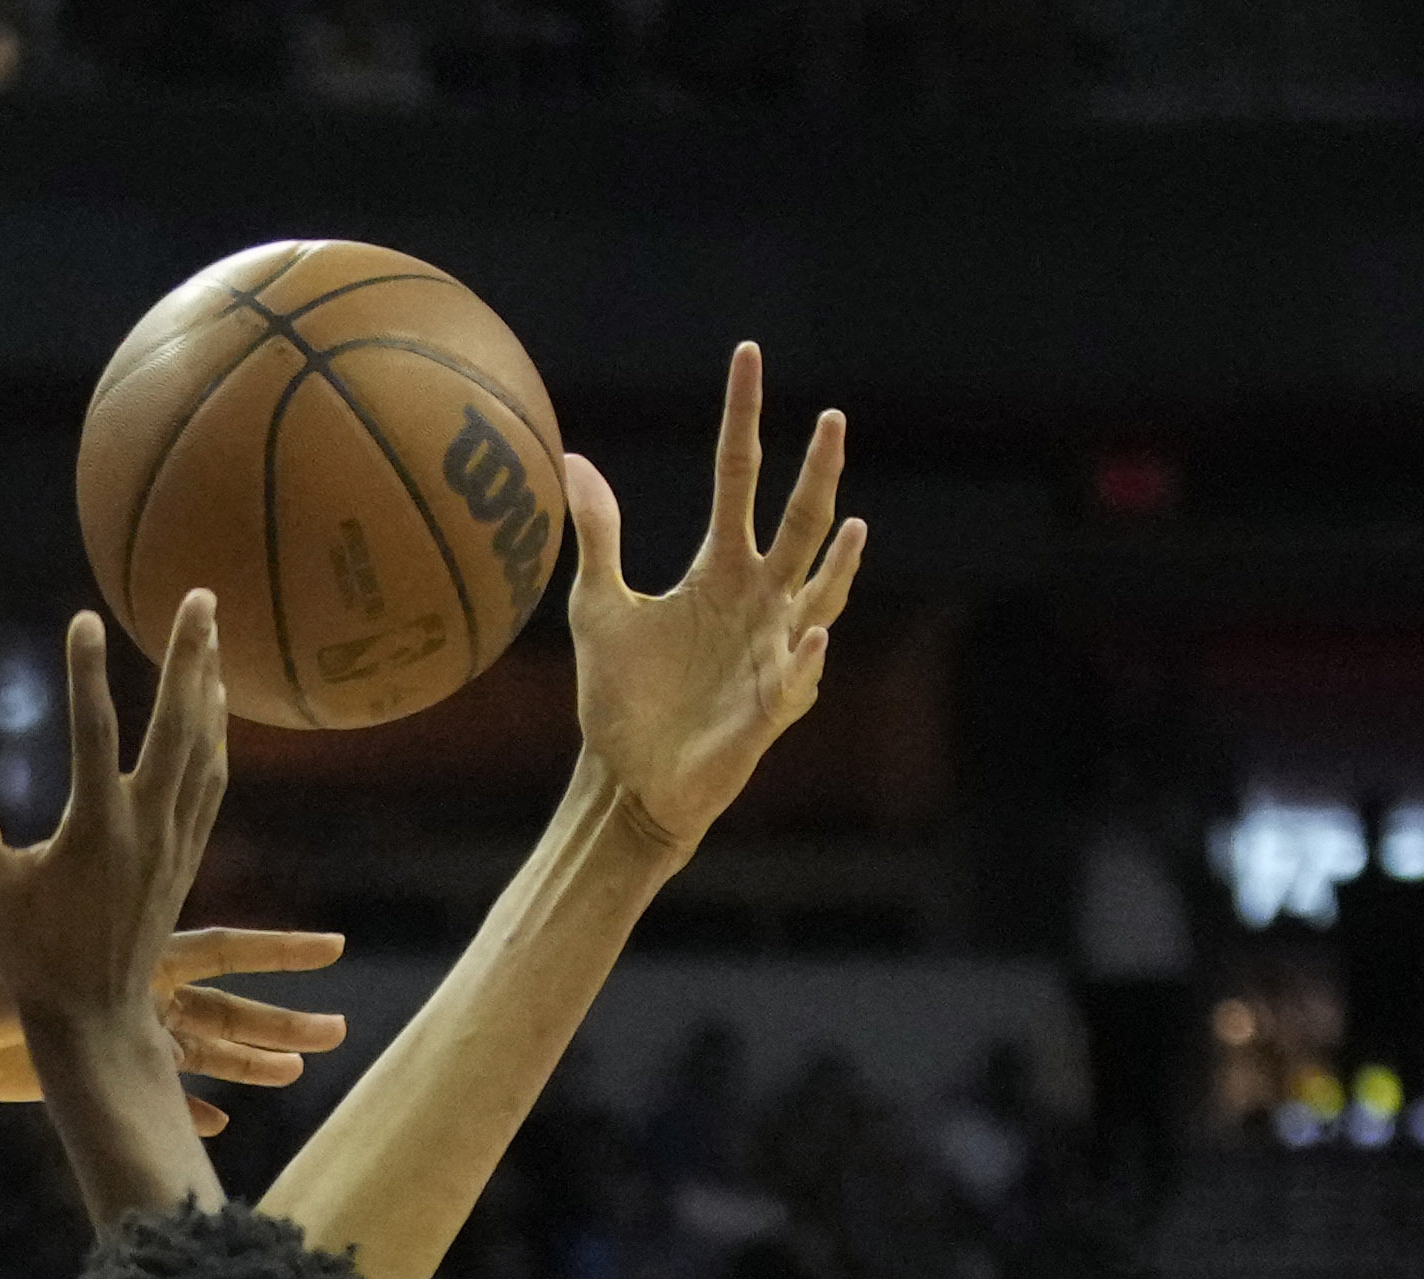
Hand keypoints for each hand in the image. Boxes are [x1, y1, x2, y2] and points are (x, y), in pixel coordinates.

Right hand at [0, 594, 235, 1035]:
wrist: (91, 1017)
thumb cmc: (25, 953)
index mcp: (93, 829)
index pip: (93, 730)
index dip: (86, 672)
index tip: (84, 619)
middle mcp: (145, 827)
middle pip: (177, 722)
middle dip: (190, 655)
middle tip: (200, 598)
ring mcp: (173, 841)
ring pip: (204, 747)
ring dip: (209, 685)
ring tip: (210, 634)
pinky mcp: (185, 856)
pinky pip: (210, 780)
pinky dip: (214, 734)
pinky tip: (214, 706)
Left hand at [0, 925, 348, 1136]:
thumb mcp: (44, 941)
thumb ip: (80, 919)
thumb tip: (115, 878)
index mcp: (132, 958)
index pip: (222, 952)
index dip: (277, 950)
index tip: (334, 947)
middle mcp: (132, 994)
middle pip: (226, 1009)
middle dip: (280, 1020)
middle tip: (339, 1031)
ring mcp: (113, 1034)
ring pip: (199, 1051)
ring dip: (246, 1064)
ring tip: (295, 1073)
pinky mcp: (86, 1074)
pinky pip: (148, 1092)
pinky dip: (181, 1105)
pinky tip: (219, 1120)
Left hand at [568, 344, 866, 857]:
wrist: (626, 777)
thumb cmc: (620, 696)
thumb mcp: (597, 607)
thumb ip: (599, 535)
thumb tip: (572, 459)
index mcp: (719, 568)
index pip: (739, 477)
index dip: (743, 419)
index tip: (748, 356)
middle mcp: (759, 598)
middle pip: (800, 521)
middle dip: (817, 474)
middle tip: (831, 420)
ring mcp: (775, 648)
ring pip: (823, 592)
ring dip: (840, 563)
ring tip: (852, 524)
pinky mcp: (771, 703)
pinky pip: (797, 676)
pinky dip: (805, 655)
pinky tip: (808, 633)